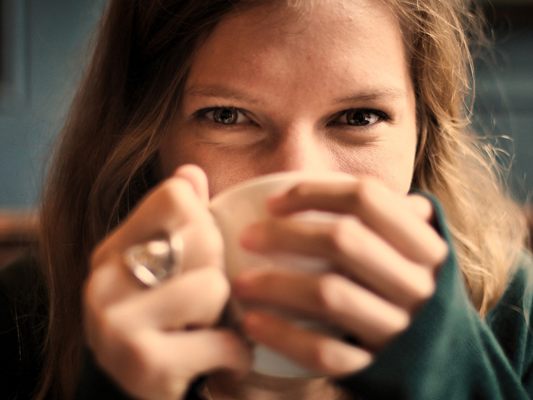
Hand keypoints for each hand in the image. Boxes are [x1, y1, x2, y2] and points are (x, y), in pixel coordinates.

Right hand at [84, 165, 250, 399]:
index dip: (205, 223)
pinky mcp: (144, 364)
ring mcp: (117, 322)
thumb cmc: (161, 323)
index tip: (200, 257)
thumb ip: (180, 220)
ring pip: (213, 286)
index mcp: (112, 248)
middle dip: (219, 272)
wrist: (132, 394)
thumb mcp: (164, 269)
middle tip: (206, 302)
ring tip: (207, 329)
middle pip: (202, 237)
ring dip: (226, 316)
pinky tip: (221, 359)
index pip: (177, 196)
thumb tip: (192, 171)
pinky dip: (236, 354)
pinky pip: (223, 341)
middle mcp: (104, 279)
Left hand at [234, 176, 447, 375]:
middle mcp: (417, 284)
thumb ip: (394, 224)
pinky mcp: (377, 368)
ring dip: (275, 285)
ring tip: (240, 284)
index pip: (367, 197)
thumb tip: (359, 189)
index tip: (273, 202)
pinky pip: (324, 351)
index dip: (314, 192)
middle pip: (343, 240)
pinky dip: (284, 336)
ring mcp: (399, 329)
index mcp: (425, 247)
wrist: (445, 366)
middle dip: (284, 234)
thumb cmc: (410, 295)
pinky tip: (253, 324)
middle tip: (247, 237)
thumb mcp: (415, 256)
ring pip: (329, 295)